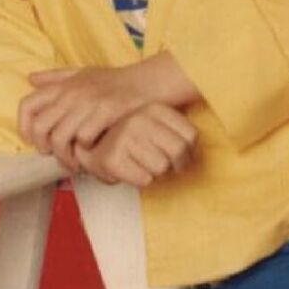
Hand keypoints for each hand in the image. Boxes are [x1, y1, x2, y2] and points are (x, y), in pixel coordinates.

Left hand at [18, 66, 147, 167]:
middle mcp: (71, 93)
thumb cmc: (112, 81)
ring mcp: (88, 102)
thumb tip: (31, 78)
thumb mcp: (82, 72)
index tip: (32, 139)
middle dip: (45, 147)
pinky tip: (92, 151)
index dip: (24, 126)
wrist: (144, 83)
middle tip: (55, 154)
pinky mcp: (105, 113)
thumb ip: (55, 77)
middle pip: (41, 127)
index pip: (28, 105)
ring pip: (60, 138)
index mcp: (63, 85)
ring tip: (74, 161)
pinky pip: (84, 139)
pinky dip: (85, 150)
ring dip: (65, 156)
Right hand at [74, 103, 197, 187]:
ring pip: (162, 168)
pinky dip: (140, 180)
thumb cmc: (133, 140)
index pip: (191, 136)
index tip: (175, 155)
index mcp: (155, 108)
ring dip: (155, 173)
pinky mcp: (112, 157)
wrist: (92, 147)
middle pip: (179, 152)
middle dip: (174, 165)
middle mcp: (140, 117)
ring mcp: (124, 136)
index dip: (188, 153)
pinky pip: (145, 180)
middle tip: (162, 164)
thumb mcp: (157, 126)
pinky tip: (130, 169)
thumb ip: (178, 132)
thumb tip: (196, 152)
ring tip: (141, 164)